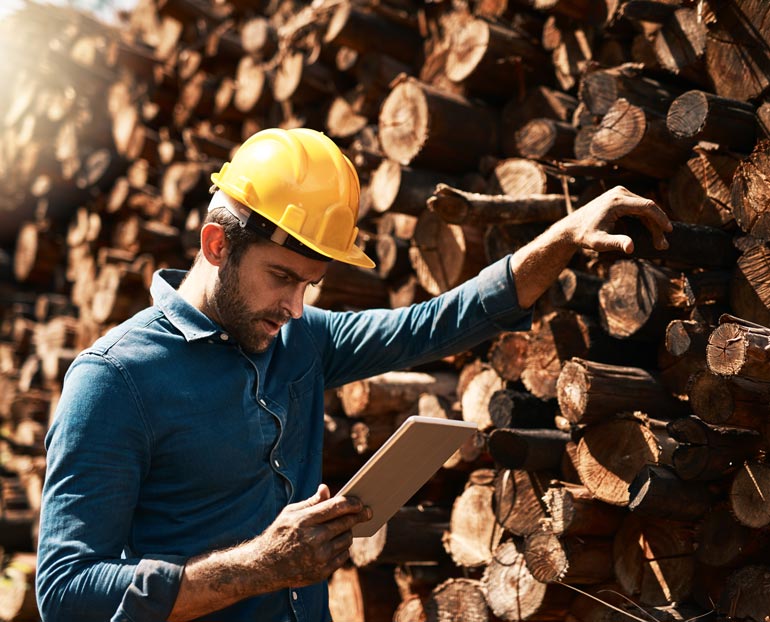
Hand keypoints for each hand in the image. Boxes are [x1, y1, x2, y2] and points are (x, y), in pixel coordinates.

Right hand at [245, 484, 370, 589]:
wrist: (265, 566)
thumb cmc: (279, 534)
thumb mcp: (290, 513)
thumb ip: (311, 502)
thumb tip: (327, 489)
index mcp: (305, 521)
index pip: (336, 508)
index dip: (352, 503)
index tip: (361, 502)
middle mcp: (313, 539)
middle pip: (345, 523)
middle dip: (358, 516)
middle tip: (367, 512)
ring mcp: (319, 557)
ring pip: (346, 539)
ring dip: (348, 531)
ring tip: (346, 527)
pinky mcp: (322, 571)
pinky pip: (343, 555)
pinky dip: (342, 547)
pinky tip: (338, 542)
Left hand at [568, 186, 671, 253]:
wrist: (571, 227)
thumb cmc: (584, 236)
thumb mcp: (599, 243)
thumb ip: (615, 243)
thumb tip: (631, 247)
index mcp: (616, 201)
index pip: (647, 206)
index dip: (660, 218)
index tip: (669, 231)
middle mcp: (619, 192)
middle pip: (647, 207)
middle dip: (657, 226)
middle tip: (662, 245)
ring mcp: (619, 192)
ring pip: (644, 208)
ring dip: (653, 224)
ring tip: (658, 243)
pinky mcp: (619, 196)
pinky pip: (638, 207)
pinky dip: (645, 220)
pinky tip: (650, 233)